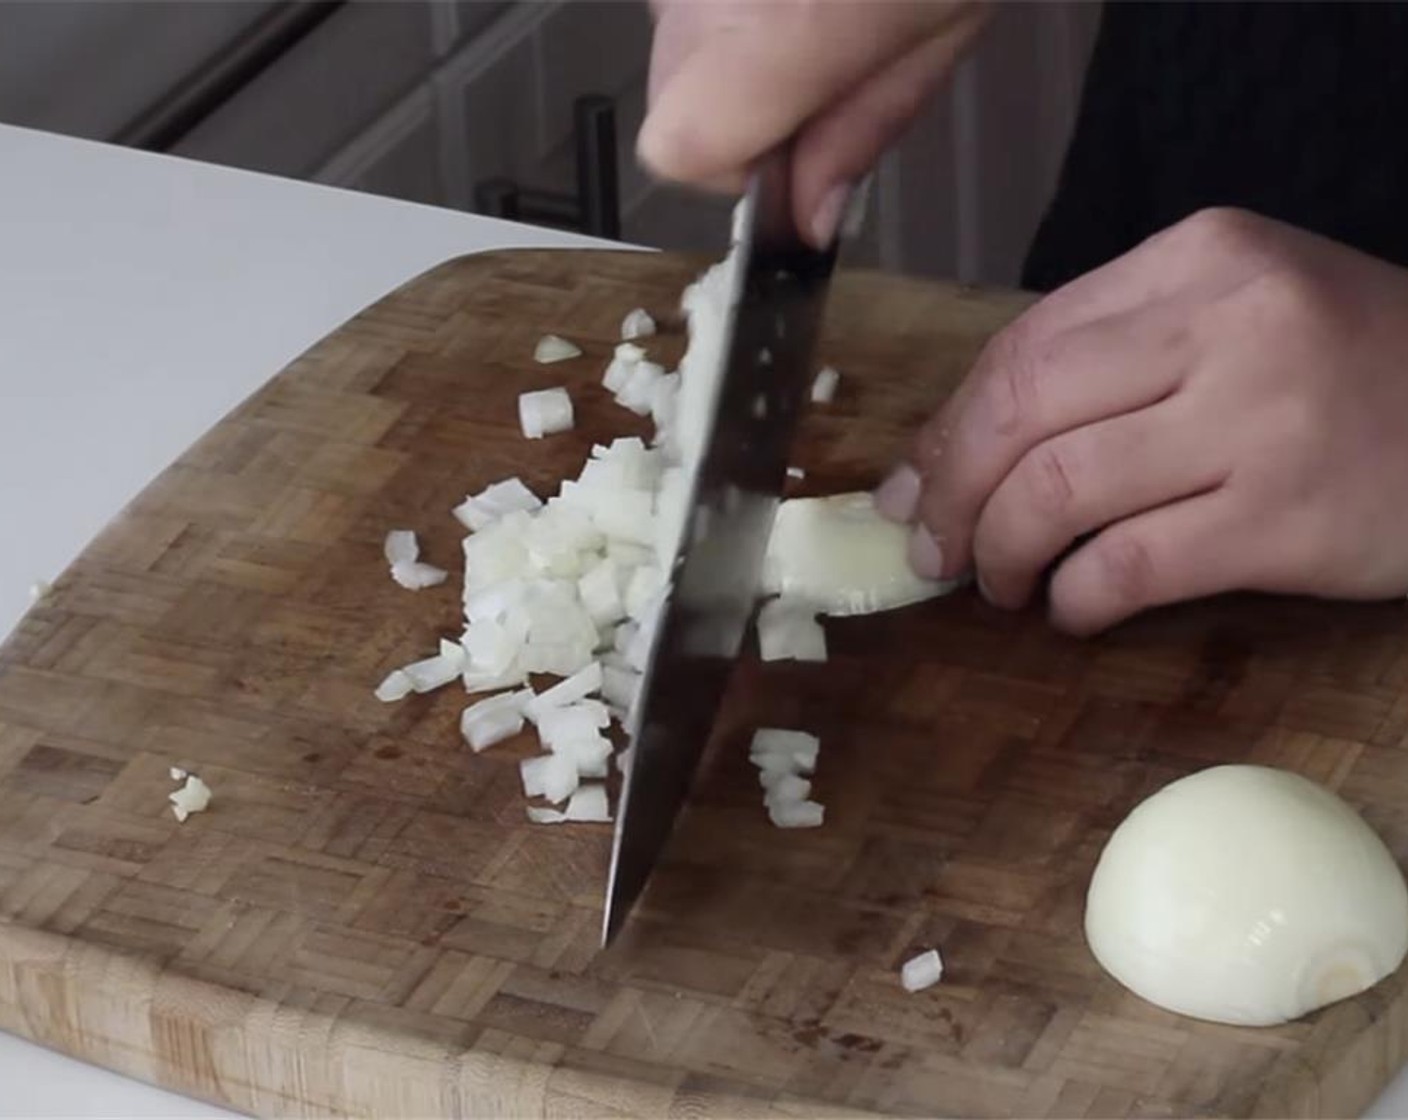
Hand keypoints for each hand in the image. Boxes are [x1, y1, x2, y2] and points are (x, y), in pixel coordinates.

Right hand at [639, 0, 986, 246]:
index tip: (800, 164)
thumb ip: (862, 132)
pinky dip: (734, 8)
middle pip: (674, 108)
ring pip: (676, 50)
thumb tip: (810, 217)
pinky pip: (690, 0)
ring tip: (825, 12)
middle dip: (743, 118)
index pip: (683, 152)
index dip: (740, 174)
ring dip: (736, 58)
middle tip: (830, 80)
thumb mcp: (938, 28)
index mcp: (771, 34)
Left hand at [873, 207, 1407, 634]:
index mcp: (1198, 260)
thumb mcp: (1230, 320)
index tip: (913, 489)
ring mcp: (1261, 421)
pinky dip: (1076, 598)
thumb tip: (944, 458)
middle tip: (935, 550)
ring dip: (1002, 551)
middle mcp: (1226, 325)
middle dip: (952, 494)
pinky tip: (1072, 608)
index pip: (1023, 346)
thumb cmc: (1343, 370)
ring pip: (1060, 491)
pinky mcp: (1290, 519)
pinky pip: (1131, 565)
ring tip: (998, 582)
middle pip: (1022, 413)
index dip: (946, 430)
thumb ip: (1102, 362)